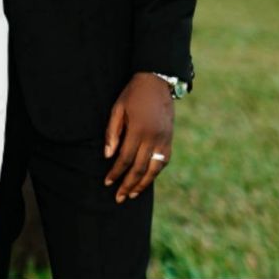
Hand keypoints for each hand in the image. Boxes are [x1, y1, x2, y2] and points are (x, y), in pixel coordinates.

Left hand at [103, 72, 174, 203]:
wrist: (157, 80)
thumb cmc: (133, 94)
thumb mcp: (118, 109)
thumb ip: (112, 133)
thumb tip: (108, 156)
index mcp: (139, 130)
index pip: (125, 159)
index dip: (115, 173)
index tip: (107, 183)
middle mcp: (153, 137)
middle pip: (140, 168)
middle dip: (128, 185)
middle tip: (119, 198)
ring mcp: (164, 138)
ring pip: (155, 168)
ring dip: (143, 183)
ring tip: (133, 194)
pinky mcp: (170, 137)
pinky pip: (164, 159)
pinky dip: (156, 171)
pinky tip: (148, 178)